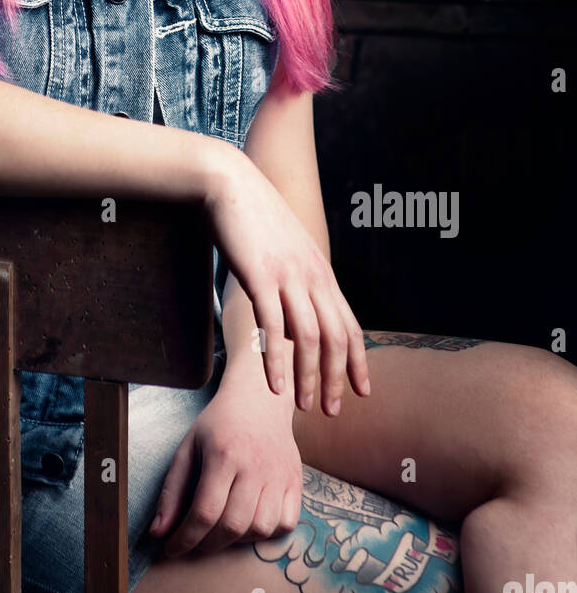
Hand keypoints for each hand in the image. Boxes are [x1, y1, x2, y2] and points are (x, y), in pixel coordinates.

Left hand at [149, 370, 302, 558]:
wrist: (259, 398)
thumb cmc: (219, 424)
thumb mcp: (188, 447)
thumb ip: (172, 490)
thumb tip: (157, 532)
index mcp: (223, 455)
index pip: (204, 512)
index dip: (185, 539)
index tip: (172, 548)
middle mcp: (254, 466)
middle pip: (232, 526)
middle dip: (208, 544)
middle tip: (196, 540)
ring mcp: (278, 474)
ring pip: (260, 529)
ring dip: (237, 540)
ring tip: (222, 529)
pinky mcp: (295, 480)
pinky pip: (285, 523)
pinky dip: (267, 533)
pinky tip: (249, 522)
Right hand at [203, 147, 369, 414]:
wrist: (230, 181)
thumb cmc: (253, 218)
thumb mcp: (285, 249)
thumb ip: (295, 280)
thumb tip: (292, 315)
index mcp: (321, 271)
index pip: (350, 324)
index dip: (358, 361)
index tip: (362, 391)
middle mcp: (312, 275)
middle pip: (335, 337)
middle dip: (335, 378)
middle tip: (330, 411)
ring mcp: (288, 275)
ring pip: (308, 336)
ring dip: (308, 376)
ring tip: (302, 405)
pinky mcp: (260, 275)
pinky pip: (273, 325)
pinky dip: (276, 359)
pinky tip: (274, 384)